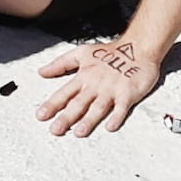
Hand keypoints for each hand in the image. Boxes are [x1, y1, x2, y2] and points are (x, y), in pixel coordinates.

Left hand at [31, 35, 157, 136]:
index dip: (52, 104)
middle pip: (79, 103)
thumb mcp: (82, 53)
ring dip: (89, 120)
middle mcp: (96, 85)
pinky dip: (117, 116)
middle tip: (55, 130)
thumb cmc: (111, 52)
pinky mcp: (128, 93)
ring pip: (98, 107)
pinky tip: (111, 126)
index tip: (41, 116)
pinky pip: (122, 107)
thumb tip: (42, 71)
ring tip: (79, 132)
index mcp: (84, 76)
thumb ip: (61, 63)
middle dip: (67, 117)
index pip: (64, 93)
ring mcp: (112, 90)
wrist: (138, 48)